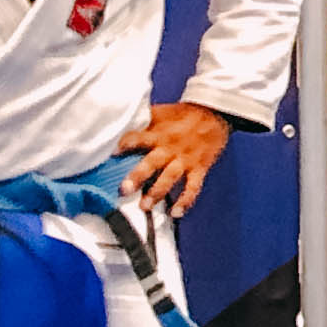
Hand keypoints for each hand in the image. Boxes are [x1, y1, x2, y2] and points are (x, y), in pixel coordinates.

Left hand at [119, 101, 229, 216]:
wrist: (214, 115)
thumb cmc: (183, 115)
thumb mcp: (162, 113)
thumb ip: (143, 120)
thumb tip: (119, 121)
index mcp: (159, 133)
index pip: (139, 137)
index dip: (126, 144)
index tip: (112, 153)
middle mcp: (170, 147)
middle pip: (152, 162)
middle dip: (138, 176)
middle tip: (124, 190)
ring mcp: (185, 159)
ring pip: (170, 177)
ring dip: (157, 193)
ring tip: (144, 206)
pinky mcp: (199, 168)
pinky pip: (193, 187)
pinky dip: (185, 201)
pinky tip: (176, 213)